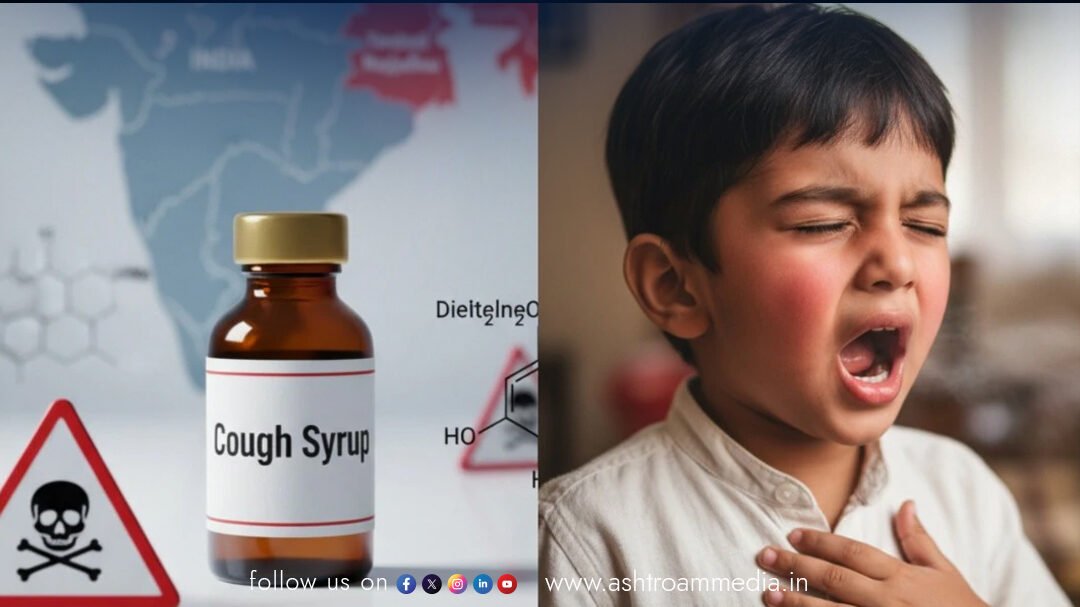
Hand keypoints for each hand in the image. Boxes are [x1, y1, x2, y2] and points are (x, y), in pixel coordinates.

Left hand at [755, 500, 987, 606]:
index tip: (792, 532)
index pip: (853, 553)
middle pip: (835, 579)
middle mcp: (888, 601)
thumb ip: (919, 540)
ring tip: (767, 594)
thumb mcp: (944, 573)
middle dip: (797, 566)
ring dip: (797, 603)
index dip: (821, 541)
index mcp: (901, 578)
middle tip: (763, 555)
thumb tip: (904, 503)